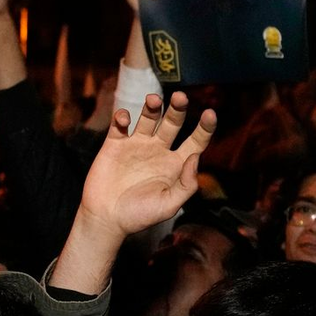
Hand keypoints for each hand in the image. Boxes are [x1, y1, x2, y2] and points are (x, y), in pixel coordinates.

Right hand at [79, 91, 215, 240]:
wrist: (106, 219)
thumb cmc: (139, 216)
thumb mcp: (169, 206)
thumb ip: (186, 184)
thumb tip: (195, 157)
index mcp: (175, 165)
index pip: (196, 141)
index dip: (205, 127)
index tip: (210, 114)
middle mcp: (158, 151)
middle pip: (173, 122)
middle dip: (178, 108)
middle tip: (180, 97)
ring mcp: (137, 145)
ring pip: (149, 116)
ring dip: (153, 105)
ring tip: (153, 100)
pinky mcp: (115, 144)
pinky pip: (120, 123)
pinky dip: (122, 116)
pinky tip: (124, 120)